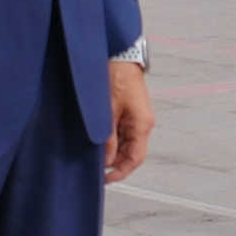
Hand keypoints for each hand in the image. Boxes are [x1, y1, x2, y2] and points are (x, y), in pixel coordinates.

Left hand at [104, 59, 152, 182]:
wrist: (120, 56)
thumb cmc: (116, 78)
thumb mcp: (108, 111)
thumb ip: (108, 137)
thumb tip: (106, 160)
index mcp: (142, 125)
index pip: (135, 158)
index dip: (121, 172)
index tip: (106, 179)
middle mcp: (142, 124)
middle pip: (131, 153)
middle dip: (114, 163)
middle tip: (95, 170)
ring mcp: (136, 118)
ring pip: (125, 144)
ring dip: (111, 152)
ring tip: (93, 157)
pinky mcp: (128, 112)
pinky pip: (121, 133)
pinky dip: (111, 140)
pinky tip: (97, 142)